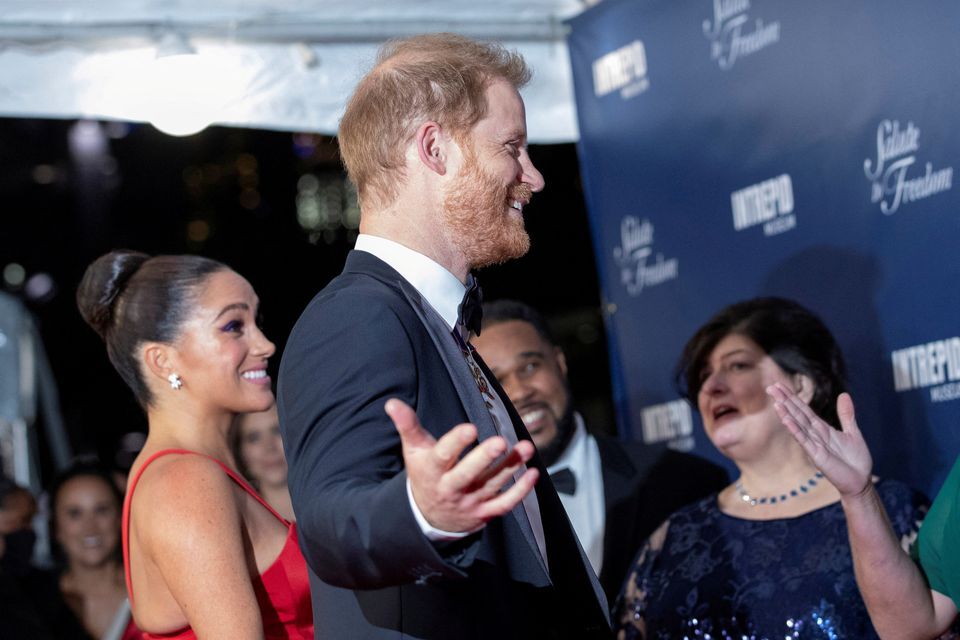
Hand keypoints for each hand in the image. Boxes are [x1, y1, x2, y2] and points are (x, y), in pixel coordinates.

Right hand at [385, 398, 539, 532]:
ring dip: (510, 467)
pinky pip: (504, 504)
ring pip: (491, 484)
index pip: (443, 456)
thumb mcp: (413, 451)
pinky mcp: (484, 513)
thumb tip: (392, 403)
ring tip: (525, 447)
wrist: (428, 517)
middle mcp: (451, 488)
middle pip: (467, 475)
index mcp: (432, 471)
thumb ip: (407, 426)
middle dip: (484, 459)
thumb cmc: (425, 473)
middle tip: (500, 441)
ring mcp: (469, 502)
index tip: (470, 428)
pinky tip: (533, 474)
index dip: (456, 443)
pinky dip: (520, 492)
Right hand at [767, 383, 872, 496]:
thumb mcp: (852, 432)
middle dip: (785, 401)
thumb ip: (845, 414)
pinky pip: (804, 440)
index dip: (792, 397)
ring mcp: (814, 445)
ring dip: (786, 414)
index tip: (779, 385)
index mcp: (821, 428)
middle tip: (771, 387)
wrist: (860, 481)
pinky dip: (795, 430)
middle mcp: (814, 435)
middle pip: (797, 414)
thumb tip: (844, 394)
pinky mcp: (817, 455)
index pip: (803, 409)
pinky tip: (786, 420)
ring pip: (798, 426)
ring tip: (776, 402)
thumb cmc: (855, 459)